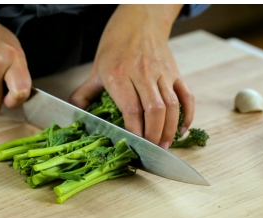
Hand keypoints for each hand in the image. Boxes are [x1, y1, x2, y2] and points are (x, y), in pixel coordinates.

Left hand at [70, 4, 193, 148]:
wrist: (139, 21)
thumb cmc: (115, 46)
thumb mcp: (95, 69)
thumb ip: (84, 93)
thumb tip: (74, 113)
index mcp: (119, 75)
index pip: (131, 108)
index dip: (135, 129)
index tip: (135, 145)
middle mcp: (142, 74)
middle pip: (154, 109)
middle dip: (154, 134)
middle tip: (152, 150)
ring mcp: (161, 73)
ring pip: (172, 104)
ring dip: (170, 128)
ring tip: (165, 145)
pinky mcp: (175, 72)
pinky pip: (186, 95)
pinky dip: (187, 114)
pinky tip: (182, 129)